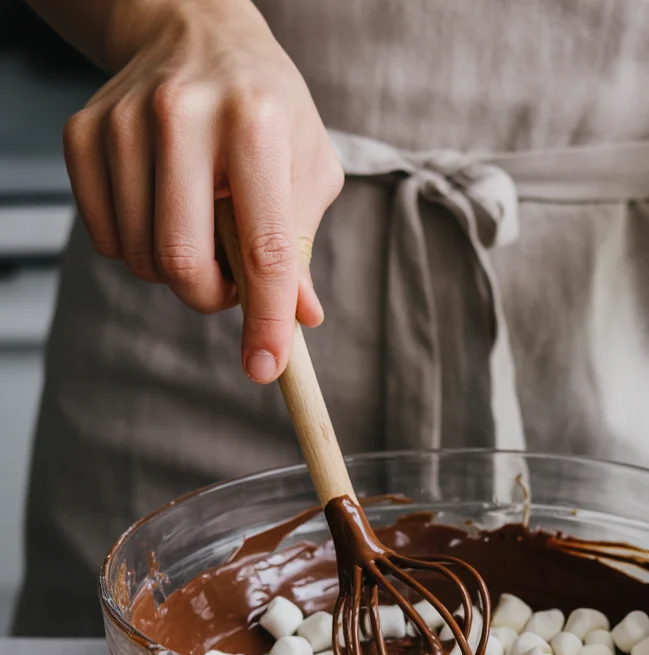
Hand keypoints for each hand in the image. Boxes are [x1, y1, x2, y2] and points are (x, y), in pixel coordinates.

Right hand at [63, 0, 343, 381]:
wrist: (196, 33)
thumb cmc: (265, 110)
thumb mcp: (307, 166)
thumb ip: (301, 244)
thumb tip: (300, 317)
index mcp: (256, 126)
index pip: (262, 248)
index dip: (265, 319)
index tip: (265, 369)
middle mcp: (183, 115)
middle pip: (182, 261)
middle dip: (208, 297)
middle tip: (227, 282)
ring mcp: (125, 121)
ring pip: (138, 256)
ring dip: (173, 272)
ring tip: (198, 232)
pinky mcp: (84, 131)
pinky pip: (102, 235)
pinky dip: (132, 248)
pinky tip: (158, 212)